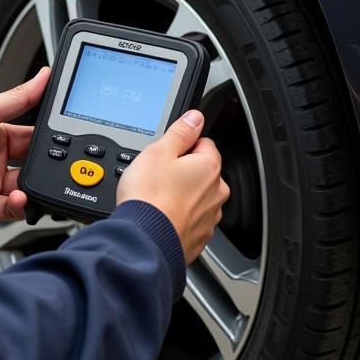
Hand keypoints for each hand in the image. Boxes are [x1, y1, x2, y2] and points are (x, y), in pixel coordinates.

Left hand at [0, 67, 49, 224]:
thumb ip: (19, 98)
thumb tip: (44, 76)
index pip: (33, 138)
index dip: (50, 140)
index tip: (67, 139)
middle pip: (34, 165)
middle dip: (47, 167)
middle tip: (57, 165)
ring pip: (26, 189)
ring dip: (34, 188)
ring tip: (34, 183)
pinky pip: (12, 210)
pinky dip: (21, 206)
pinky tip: (19, 197)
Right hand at [117, 110, 229, 263]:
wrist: (143, 240)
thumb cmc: (149, 197)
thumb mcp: (159, 151)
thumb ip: (181, 132)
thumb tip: (195, 118)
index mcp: (209, 167)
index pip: (204, 144)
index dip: (183, 147)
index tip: (168, 155)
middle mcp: (216, 193)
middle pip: (201, 172)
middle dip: (183, 172)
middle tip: (158, 177)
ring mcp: (209, 218)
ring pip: (197, 197)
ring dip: (181, 196)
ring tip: (157, 199)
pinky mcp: (198, 238)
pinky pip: (190, 221)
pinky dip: (178, 218)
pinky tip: (161, 216)